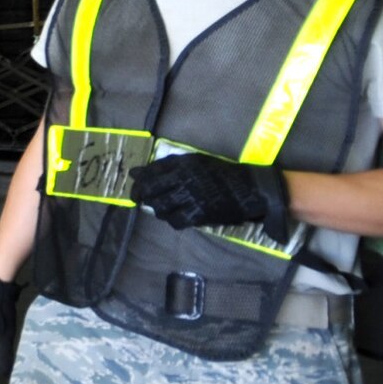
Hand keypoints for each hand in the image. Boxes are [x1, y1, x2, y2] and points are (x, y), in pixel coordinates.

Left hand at [130, 152, 289, 241]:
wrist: (249, 188)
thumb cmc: (220, 173)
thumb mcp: (194, 162)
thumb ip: (164, 167)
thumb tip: (134, 172)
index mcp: (182, 163)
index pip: (150, 173)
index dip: (138, 183)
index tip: (136, 190)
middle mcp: (184, 178)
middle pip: (150, 191)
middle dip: (142, 198)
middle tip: (142, 202)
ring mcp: (191, 196)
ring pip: (160, 207)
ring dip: (158, 210)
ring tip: (164, 209)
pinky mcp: (199, 213)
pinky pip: (176, 221)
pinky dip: (173, 221)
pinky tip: (178, 217)